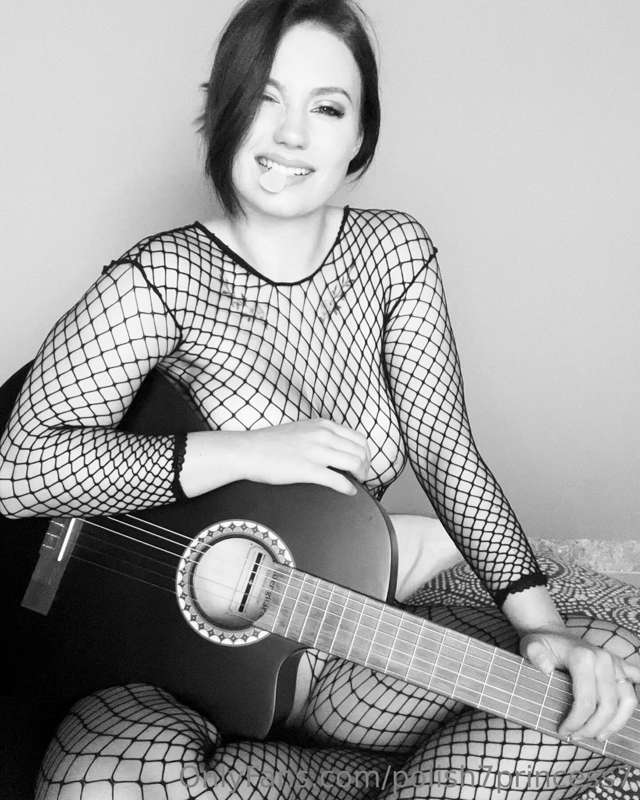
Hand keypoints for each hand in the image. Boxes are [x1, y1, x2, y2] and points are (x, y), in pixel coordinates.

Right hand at [239, 419, 370, 494]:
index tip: (363, 464)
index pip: (358, 438)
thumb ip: (320, 434)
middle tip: (362, 477)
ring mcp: (316, 452)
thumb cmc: (270, 442)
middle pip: (360, 452)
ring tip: (356, 483)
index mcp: (323, 425)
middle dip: (365, 467)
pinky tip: (348, 492)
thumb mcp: (302, 429)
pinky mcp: (308, 470)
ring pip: (354, 464)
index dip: (365, 454)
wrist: (248, 450)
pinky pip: (338, 480)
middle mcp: (323, 436)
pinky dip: (348, 488)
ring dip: (360, 476)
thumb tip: (336, 447)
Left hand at [521, 627, 639, 741]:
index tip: (563, 731)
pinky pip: (635, 685)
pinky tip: (622, 716)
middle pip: (608, 705)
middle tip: (577, 736)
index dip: (576, 721)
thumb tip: (546, 668)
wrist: (552, 633)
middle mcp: (603, 659)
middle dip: (593, 727)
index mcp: (583, 657)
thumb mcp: (531, 646)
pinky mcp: (621, 665)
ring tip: (598, 735)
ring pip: (628, 700)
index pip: (586, 700)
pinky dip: (632, 703)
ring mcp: (615, 662)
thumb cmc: (541, 644)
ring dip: (615, 723)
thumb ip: (535, 655)